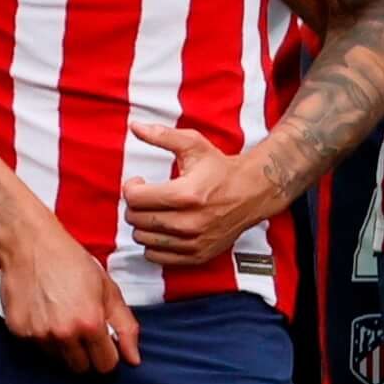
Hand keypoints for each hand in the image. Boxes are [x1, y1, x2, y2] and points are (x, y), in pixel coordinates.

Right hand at [0, 217, 140, 374]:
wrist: (30, 246)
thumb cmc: (72, 263)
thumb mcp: (108, 289)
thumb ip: (125, 327)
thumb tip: (133, 359)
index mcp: (90, 324)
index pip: (106, 365)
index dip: (109, 355)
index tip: (105, 343)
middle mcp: (64, 334)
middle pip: (81, 368)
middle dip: (87, 354)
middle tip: (83, 330)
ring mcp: (38, 335)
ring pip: (59, 359)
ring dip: (64, 347)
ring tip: (63, 317)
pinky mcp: (19, 332)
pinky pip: (37, 347)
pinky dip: (43, 336)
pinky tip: (45, 314)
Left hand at [120, 119, 289, 274]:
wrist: (252, 193)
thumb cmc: (221, 169)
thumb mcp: (194, 145)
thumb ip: (162, 136)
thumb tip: (135, 127)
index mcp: (186, 194)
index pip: (136, 199)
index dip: (131, 187)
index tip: (138, 183)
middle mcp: (189, 222)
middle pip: (137, 220)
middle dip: (135, 206)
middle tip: (146, 196)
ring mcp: (193, 241)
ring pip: (143, 239)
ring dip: (143, 225)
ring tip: (155, 211)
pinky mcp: (197, 254)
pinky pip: (157, 257)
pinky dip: (153, 244)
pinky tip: (162, 229)